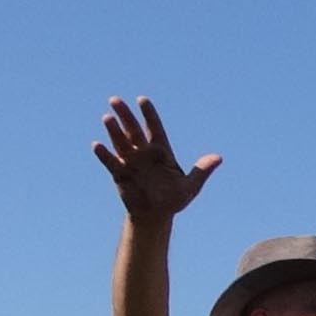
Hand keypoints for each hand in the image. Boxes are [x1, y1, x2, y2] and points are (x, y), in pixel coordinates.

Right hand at [92, 97, 220, 219]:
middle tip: (115, 100)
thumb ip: (201, 171)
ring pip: (121, 143)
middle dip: (125, 116)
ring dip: (113, 131)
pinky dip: (104, 154)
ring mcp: (130, 162)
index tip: (142, 100)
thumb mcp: (190, 186)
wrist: (155, 215)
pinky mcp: (119, 173)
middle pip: (133, 130)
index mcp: (161, 152)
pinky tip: (97, 145)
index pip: (154, 128)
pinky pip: (110, 161)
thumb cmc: (174, 199)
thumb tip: (218, 158)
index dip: (149, 114)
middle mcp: (143, 153)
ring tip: (107, 118)